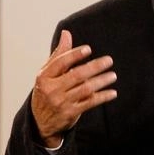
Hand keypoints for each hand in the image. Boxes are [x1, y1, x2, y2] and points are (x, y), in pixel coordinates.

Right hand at [31, 29, 116, 147]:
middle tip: (109, 60)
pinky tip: (112, 92)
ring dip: (101, 81)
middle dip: (94, 67)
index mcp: (44, 77)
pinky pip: (90, 103)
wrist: (40, 121)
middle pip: (76, 75)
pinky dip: (102, 97)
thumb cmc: (47, 91)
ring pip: (85, 89)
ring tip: (113, 75)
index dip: (74, 55)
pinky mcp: (70, 113)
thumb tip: (66, 33)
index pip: (60, 63)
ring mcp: (61, 102)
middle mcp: (51, 90)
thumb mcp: (48, 73)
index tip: (88, 49)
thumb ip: (59, 54)